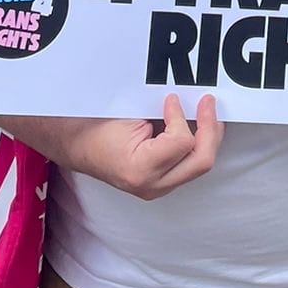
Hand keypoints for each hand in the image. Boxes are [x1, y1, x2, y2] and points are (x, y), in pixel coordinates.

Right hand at [60, 96, 221, 198]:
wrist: (77, 147)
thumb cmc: (95, 129)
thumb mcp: (127, 115)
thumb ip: (158, 111)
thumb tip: (185, 100)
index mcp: (140, 170)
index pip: (181, 143)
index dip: (180, 116)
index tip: (172, 99)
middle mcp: (152, 185)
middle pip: (201, 161)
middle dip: (210, 129)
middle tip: (207, 103)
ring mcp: (159, 188)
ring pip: (200, 164)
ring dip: (208, 136)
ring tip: (206, 112)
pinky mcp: (162, 183)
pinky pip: (190, 164)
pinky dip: (197, 143)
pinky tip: (196, 126)